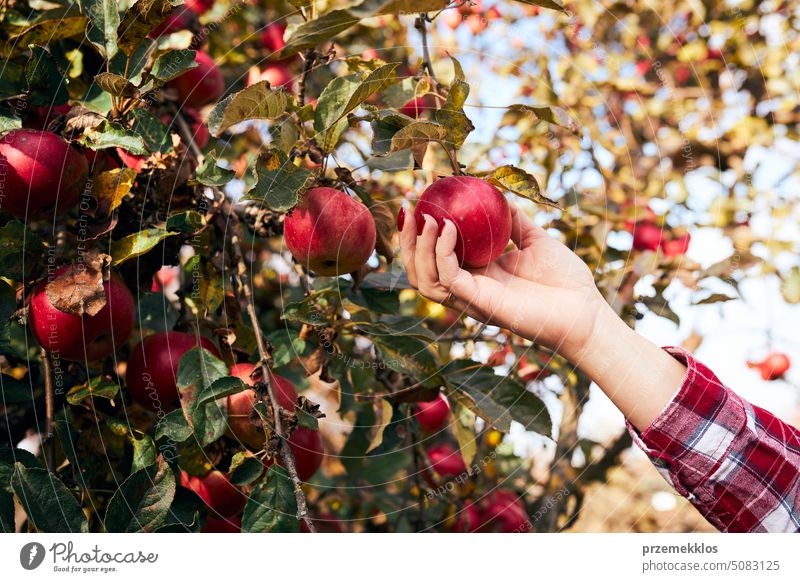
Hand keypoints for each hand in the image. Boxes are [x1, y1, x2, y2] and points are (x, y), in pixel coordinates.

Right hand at [400, 203, 687, 430]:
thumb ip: (514, 221)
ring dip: (419, 248)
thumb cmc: (566, 280)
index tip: (416, 201)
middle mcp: (469, 286)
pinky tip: (449, 228)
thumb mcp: (536, 239)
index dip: (419, 231)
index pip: (436, 254)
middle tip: (407, 209)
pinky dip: (443, 252)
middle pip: (420, 268)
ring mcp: (472, 296)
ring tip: (427, 219)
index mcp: (478, 272)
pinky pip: (450, 277)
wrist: (586, 311)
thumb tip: (498, 195)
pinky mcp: (480, 302)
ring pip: (425, 277)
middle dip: (407, 240)